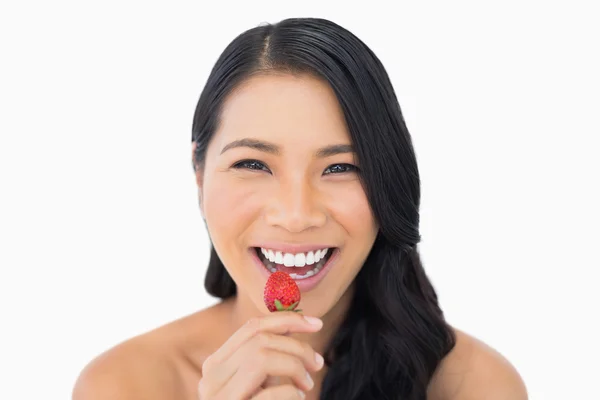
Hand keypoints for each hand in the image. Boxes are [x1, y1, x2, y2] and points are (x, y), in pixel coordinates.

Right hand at [197, 312, 324, 398]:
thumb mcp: (259, 384)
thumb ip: (269, 358)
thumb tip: (300, 324)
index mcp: (216, 366)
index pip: (251, 328)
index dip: (287, 320)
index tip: (316, 323)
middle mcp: (211, 379)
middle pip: (260, 341)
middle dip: (297, 347)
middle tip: (317, 364)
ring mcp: (219, 399)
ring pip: (261, 357)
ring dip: (295, 366)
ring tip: (307, 385)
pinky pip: (272, 393)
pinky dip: (292, 394)